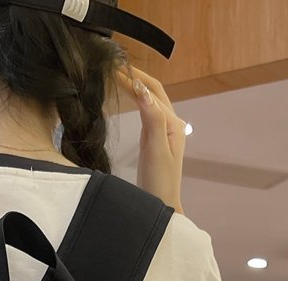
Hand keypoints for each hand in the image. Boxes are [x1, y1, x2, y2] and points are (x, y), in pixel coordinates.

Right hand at [116, 66, 186, 213]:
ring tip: (116, 77)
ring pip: (148, 101)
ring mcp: (162, 131)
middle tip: (113, 67)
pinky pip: (144, 113)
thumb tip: (144, 92)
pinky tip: (124, 97)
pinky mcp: (153, 139)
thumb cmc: (159, 182)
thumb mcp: (156, 150)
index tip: (116, 68)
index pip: (154, 93)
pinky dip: (134, 101)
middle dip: (136, 78)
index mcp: (173, 124)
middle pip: (153, 93)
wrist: (161, 205)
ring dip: (134, 88)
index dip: (136, 79)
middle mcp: (170, 124)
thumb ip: (152, 120)